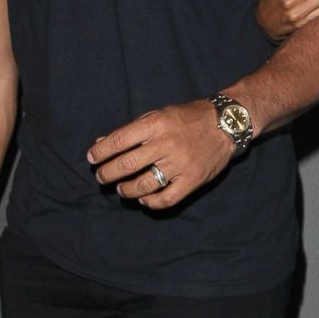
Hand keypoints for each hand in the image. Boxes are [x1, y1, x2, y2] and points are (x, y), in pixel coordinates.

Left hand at [88, 100, 233, 208]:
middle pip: (126, 165)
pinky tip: (143, 198)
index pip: (119, 140)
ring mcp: (180, 164)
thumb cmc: (188, 118)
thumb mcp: (159, 115)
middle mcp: (166, 144)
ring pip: (142, 185)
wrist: (226, 124)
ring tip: (121, 188)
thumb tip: (100, 142)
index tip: (92, 158)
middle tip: (101, 177)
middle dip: (107, 173)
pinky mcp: (192, 180)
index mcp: (157, 124)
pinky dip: (150, 202)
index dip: (100, 151)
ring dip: (125, 190)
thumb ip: (132, 130)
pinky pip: (165, 199)